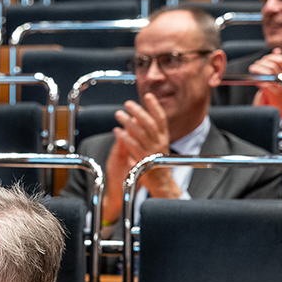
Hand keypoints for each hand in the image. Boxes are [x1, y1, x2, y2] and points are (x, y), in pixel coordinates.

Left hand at [102, 93, 176, 224]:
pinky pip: (133, 146)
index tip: (148, 96)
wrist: (161, 185)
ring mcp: (152, 151)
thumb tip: (142, 121)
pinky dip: (124, 137)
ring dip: (128, 121)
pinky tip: (117, 131)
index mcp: (164, 138)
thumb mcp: (156, 147)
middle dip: (138, 111)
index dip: (155, 106)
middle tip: (127, 104)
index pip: (161, 119)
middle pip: (149, 122)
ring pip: (140, 132)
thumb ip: (151, 135)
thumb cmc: (157, 166)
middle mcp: (160, 143)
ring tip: (118, 114)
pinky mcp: (143, 160)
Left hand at [248, 49, 281, 111]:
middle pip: (273, 65)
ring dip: (258, 69)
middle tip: (255, 65)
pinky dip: (258, 79)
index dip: (270, 57)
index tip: (263, 60)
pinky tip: (254, 78)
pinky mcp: (273, 93)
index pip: (280, 59)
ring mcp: (280, 85)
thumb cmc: (280, 89)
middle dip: (261, 63)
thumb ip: (279, 63)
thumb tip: (277, 50)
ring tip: (252, 69)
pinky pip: (264, 82)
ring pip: (268, 72)